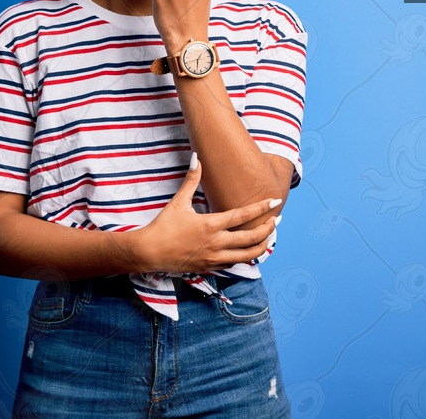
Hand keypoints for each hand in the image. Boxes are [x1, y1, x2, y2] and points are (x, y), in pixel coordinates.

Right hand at [133, 154, 278, 273]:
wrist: (149, 253)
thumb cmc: (163, 226)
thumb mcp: (178, 202)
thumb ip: (191, 180)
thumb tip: (196, 157)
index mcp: (211, 225)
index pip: (243, 215)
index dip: (261, 208)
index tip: (275, 201)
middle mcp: (216, 243)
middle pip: (251, 238)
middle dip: (268, 229)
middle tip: (276, 220)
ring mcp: (214, 258)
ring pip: (247, 255)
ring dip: (261, 246)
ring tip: (268, 237)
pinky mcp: (209, 267)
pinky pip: (234, 264)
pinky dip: (245, 257)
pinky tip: (248, 251)